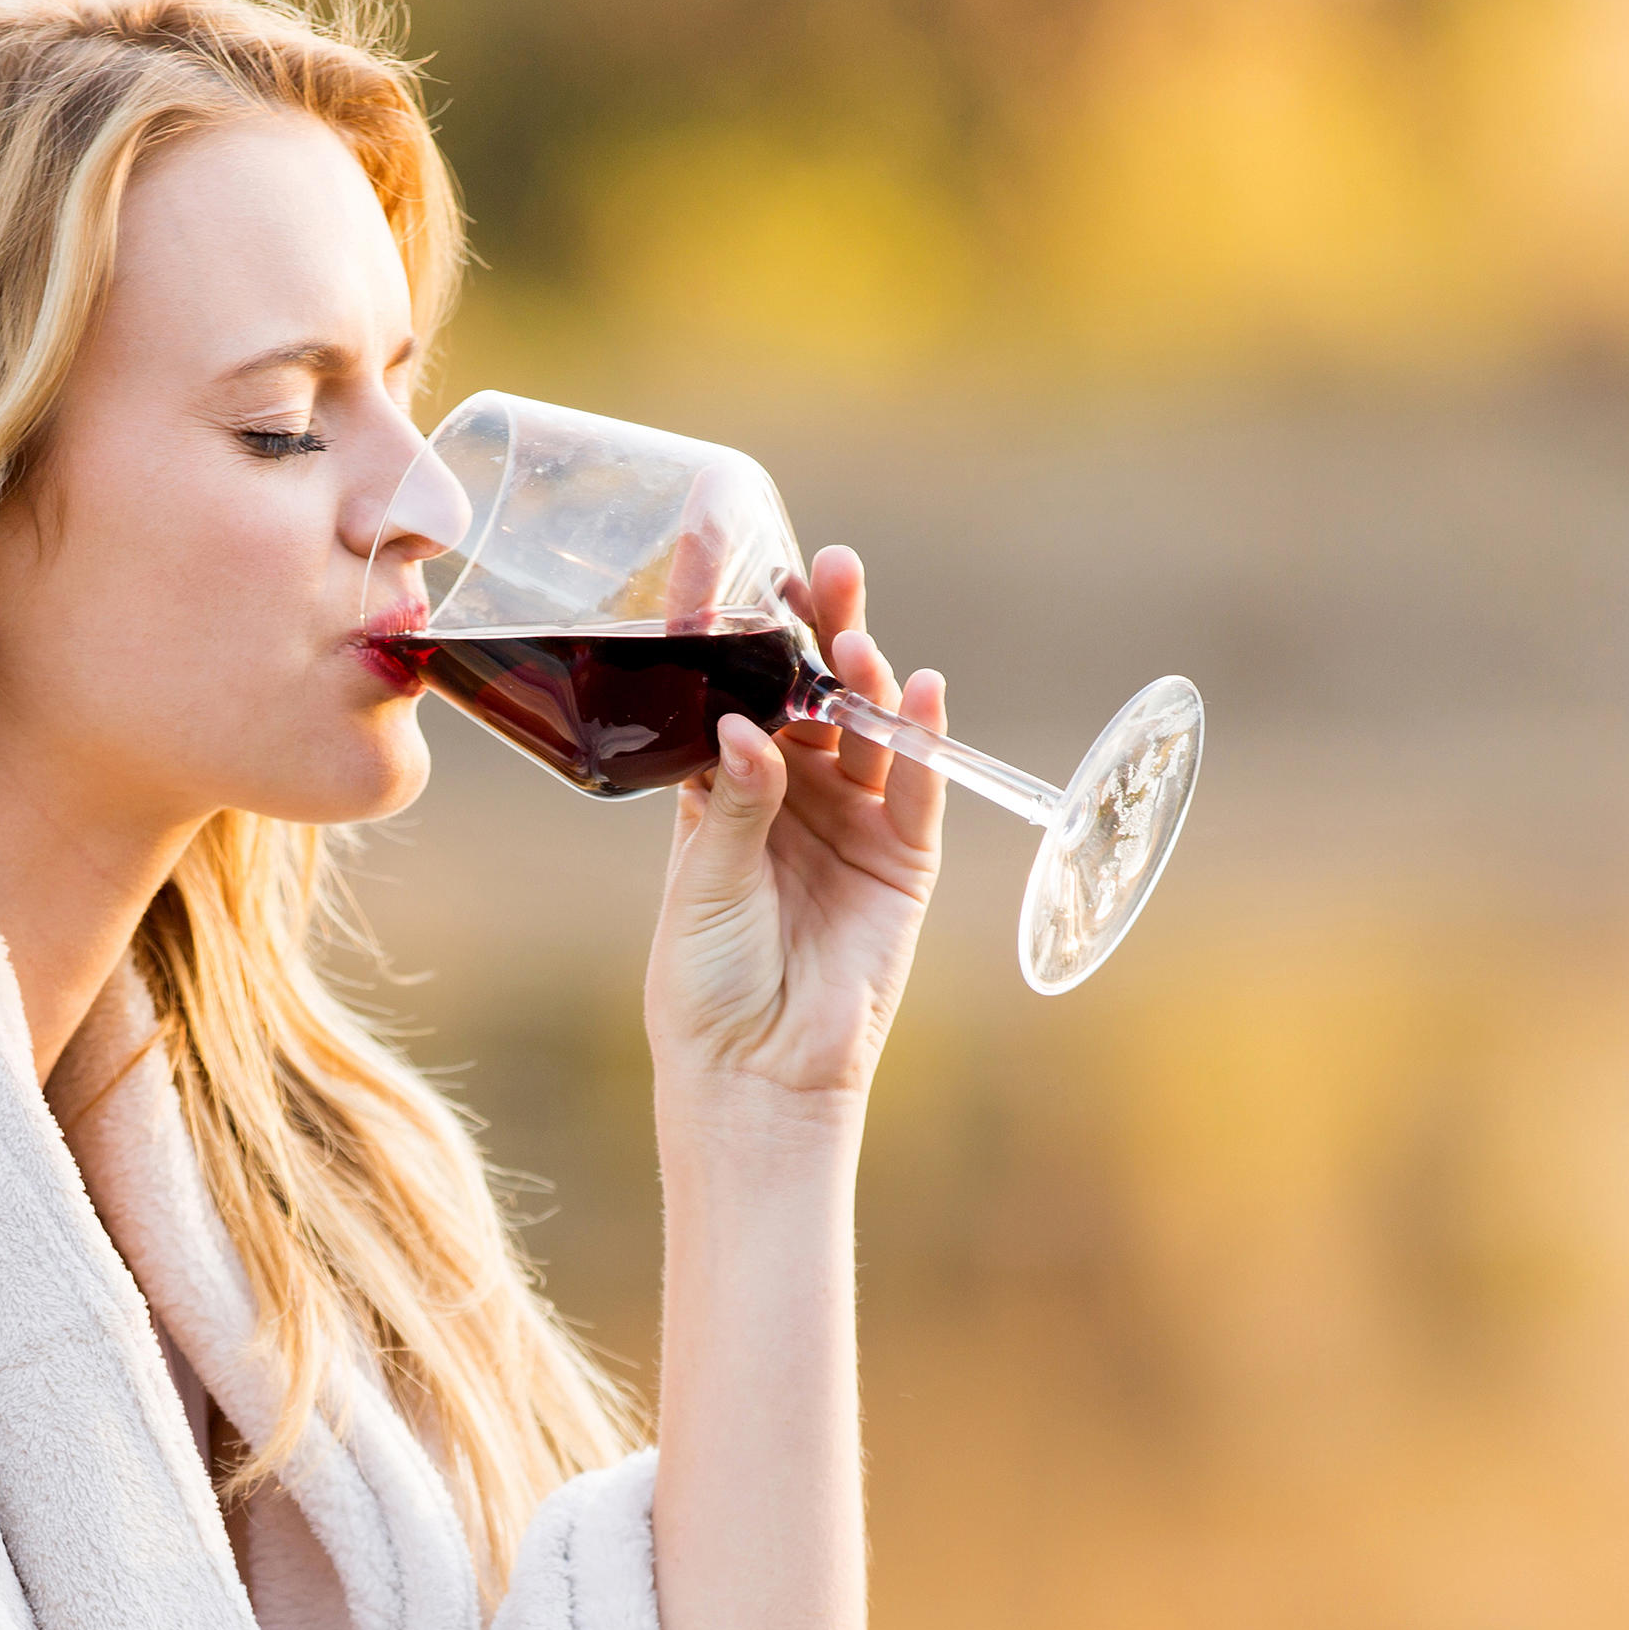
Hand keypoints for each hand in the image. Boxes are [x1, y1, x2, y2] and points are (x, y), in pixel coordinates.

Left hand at [646, 544, 941, 1114]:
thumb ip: (735, 802)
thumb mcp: (704, 882)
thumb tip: (749, 725)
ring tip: (854, 639)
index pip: (736, 689)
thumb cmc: (706, 979)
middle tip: (825, 570)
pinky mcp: (904, 861)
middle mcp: (793, 793)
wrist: (757, 1070)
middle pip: (812, 694)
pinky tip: (919, 690)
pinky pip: (920, 788)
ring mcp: (853, 822)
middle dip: (819, 631)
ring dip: (865, 679)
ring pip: (868, 729)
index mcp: (726, 788)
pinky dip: (924, 741)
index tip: (732, 559)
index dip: (737, 630)